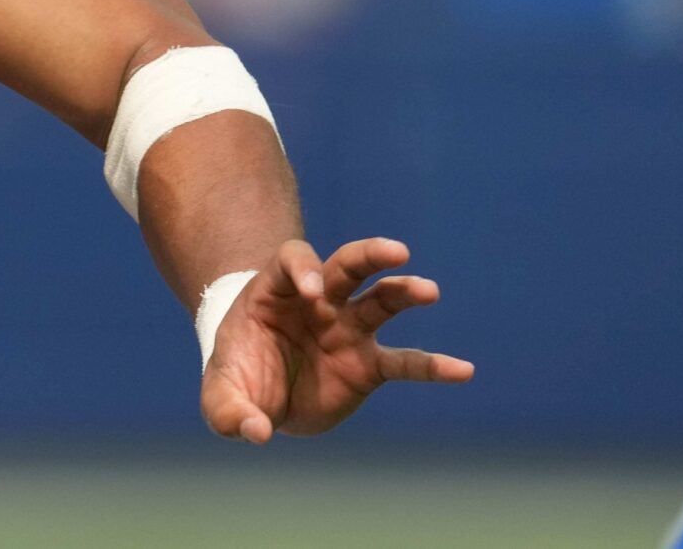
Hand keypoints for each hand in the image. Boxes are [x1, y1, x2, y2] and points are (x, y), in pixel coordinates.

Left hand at [202, 236, 473, 442]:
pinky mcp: (368, 364)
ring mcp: (346, 329)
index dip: (303, 269)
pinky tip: (462, 370)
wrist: (262, 400)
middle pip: (345, 265)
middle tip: (397, 251)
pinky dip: (432, 367)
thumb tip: (256, 432)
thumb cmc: (238, 382)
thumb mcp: (220, 397)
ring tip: (428, 290)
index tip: (313, 292)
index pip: (294, 261)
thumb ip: (229, 410)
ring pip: (381, 301)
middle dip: (369, 255)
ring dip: (404, 292)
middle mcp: (318, 302)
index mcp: (276, 292)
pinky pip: (405, 362)